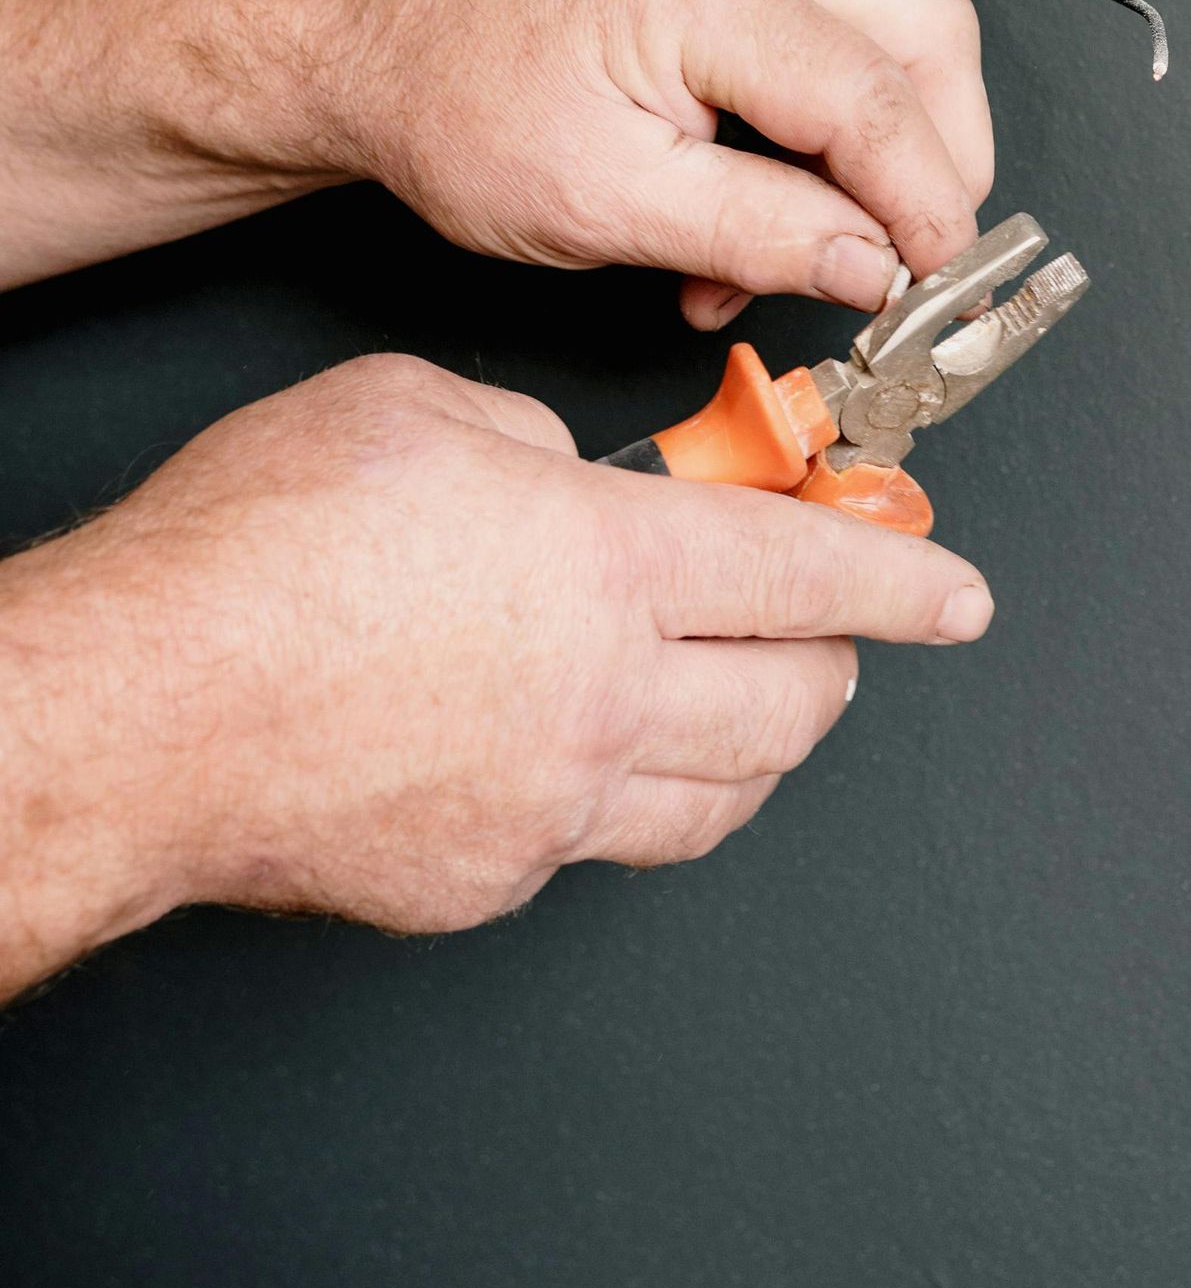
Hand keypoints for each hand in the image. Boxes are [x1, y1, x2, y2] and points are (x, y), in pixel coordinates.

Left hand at [0, 0, 990, 314]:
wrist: (383, 57)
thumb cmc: (458, 108)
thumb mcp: (605, 207)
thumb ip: (755, 236)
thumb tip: (872, 266)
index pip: (878, 99)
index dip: (923, 205)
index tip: (929, 286)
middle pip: (927, 41)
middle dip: (939, 162)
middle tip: (908, 263)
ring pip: (894, 48)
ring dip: (877, 164)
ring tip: (802, 257)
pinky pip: (834, 61)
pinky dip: (826, 153)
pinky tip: (758, 228)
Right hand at [0, 353, 995, 997]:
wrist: (135, 709)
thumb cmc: (250, 551)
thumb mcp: (416, 409)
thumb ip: (530, 445)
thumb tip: (566, 482)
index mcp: (605, 562)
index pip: (812, 576)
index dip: (905, 581)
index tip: (958, 591)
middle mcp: (603, 696)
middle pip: (795, 702)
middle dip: (839, 659)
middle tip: (829, 623)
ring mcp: (551, 804)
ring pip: (723, 794)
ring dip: (757, 738)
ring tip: (739, 693)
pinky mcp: (488, 878)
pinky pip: (606, 844)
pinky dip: (630, 795)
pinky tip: (590, 751)